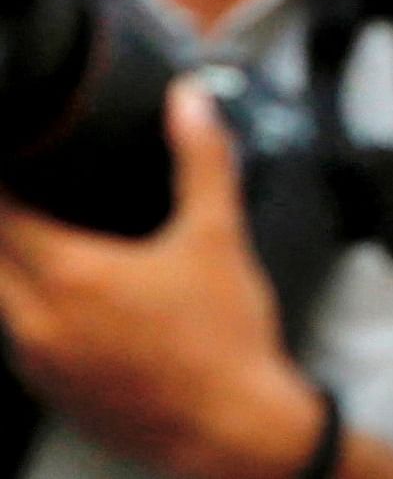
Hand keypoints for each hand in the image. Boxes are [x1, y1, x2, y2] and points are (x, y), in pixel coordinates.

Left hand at [0, 80, 323, 478]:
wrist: (230, 430)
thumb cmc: (225, 338)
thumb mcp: (218, 237)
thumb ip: (200, 161)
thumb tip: (189, 100)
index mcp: (71, 275)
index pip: (1, 214)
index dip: (4, 182)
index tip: (14, 156)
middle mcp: (36, 321)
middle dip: (6, 221)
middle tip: (25, 196)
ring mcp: (36, 362)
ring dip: (12, 266)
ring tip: (44, 239)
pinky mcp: (48, 392)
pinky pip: (16, 337)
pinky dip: (27, 308)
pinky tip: (69, 298)